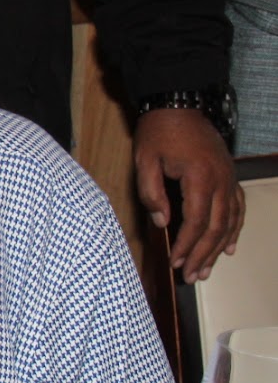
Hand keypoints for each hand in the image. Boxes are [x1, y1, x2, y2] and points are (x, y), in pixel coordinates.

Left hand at [132, 108, 243, 283]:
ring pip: (230, 221)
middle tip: (192, 277)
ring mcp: (228, 178)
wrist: (179, 105)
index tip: (177, 263)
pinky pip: (237, 208)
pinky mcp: (228, 175)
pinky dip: (235, 229)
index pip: (196, 222)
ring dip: (218, 248)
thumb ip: (152, 194)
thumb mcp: (145, 161)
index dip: (187, 246)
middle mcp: (221, 180)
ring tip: (207, 270)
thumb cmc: (158, 133)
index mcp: (200, 178)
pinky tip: (230, 247)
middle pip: (216, 227)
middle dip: (203, 255)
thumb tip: (162, 223)